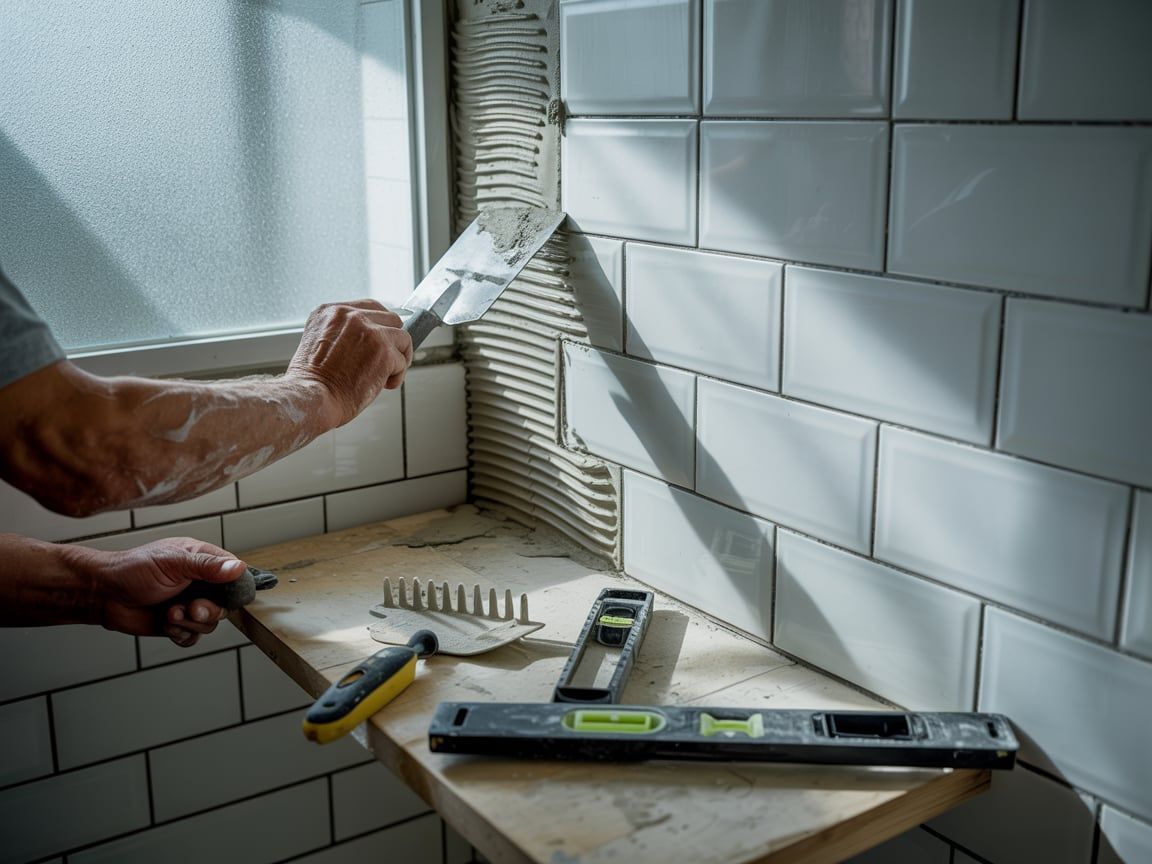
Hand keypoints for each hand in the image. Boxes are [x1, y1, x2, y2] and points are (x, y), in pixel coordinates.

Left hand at [85, 538, 247, 645]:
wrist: (103, 594)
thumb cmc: (132, 569)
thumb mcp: (173, 562)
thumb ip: (207, 566)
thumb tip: (239, 567)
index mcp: (202, 561)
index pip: (234, 575)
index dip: (233, 588)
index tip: (224, 595)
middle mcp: (199, 584)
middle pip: (224, 605)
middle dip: (207, 611)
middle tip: (191, 609)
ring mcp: (188, 605)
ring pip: (209, 624)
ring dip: (188, 623)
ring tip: (169, 614)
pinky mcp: (176, 624)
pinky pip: (192, 637)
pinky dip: (180, 634)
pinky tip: (166, 623)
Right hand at [287, 300, 413, 426]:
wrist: (312, 398)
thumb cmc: (314, 381)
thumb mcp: (320, 343)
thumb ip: (343, 333)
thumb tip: (371, 338)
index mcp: (330, 311)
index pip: (369, 307)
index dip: (380, 326)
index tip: (381, 340)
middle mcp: (351, 316)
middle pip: (391, 319)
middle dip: (392, 341)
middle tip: (385, 360)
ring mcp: (370, 332)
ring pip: (402, 338)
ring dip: (398, 358)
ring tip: (385, 375)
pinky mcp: (384, 352)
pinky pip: (403, 361)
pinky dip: (397, 376)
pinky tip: (383, 385)